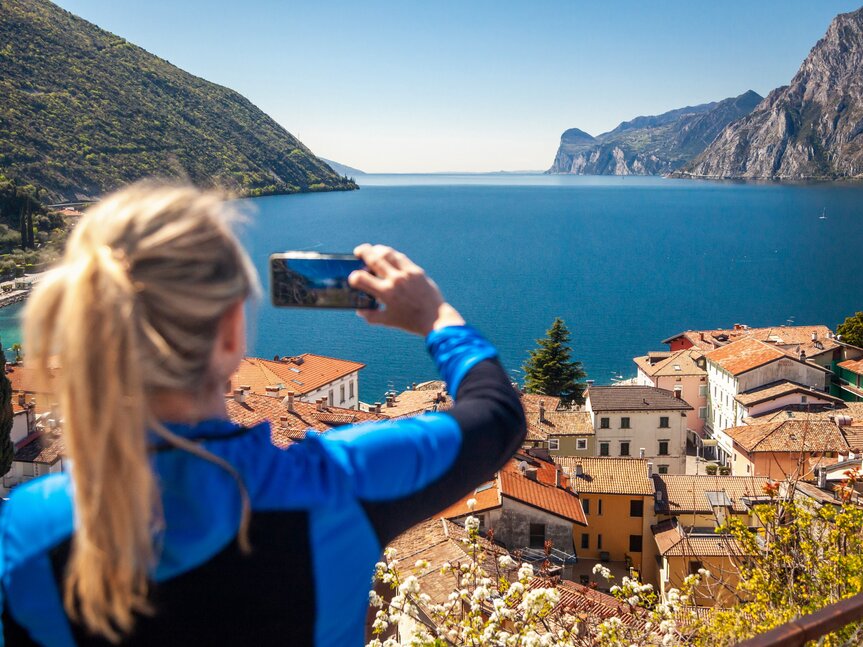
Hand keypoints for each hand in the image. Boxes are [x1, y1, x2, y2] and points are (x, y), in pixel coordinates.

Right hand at [348, 244, 464, 335]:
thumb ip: (371, 316)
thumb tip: (360, 310)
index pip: (361, 278)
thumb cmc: (410, 321)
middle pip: (374, 259)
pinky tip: (387, 255)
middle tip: (358, 251)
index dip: (353, 277)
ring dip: (377, 249)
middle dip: (363, 252)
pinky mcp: (417, 271)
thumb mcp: (388, 321)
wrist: (435, 319)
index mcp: (386, 293)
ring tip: (372, 250)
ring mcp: (407, 273)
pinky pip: (401, 257)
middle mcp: (395, 280)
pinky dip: (391, 254)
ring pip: (388, 253)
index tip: (353, 278)